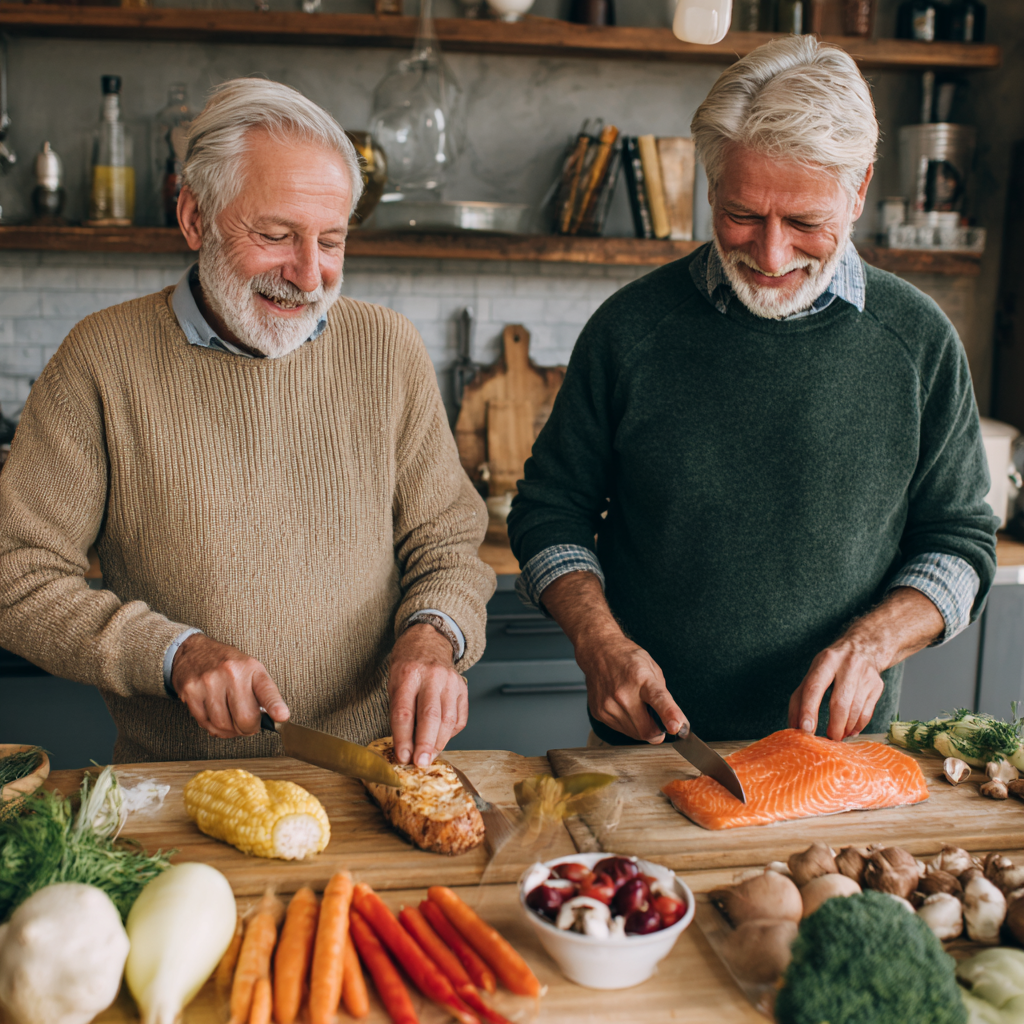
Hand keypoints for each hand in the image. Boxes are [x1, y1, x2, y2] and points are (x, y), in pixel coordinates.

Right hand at [171, 633, 288, 738]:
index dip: (275, 705)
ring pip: (223, 724)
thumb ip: (262, 694)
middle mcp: (231, 673)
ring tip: (230, 721)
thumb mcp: (250, 670)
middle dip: (247, 729)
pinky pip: (204, 723)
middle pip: (244, 718)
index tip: (282, 716)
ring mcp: (209, 681)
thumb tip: (274, 720)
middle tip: (247, 726)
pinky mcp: (191, 691)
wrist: (194, 651)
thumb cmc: (226, 665)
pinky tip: (215, 718)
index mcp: (251, 668)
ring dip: (229, 731)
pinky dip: (212, 727)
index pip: (266, 690)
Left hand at [389, 624, 466, 766]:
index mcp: (408, 675)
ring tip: (429, 756)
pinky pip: (460, 718)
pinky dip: (451, 733)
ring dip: (439, 743)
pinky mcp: (463, 688)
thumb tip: (405, 746)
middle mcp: (431, 677)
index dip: (403, 738)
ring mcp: (450, 681)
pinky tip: (441, 738)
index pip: (404, 712)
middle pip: (430, 716)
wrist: (429, 640)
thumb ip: (399, 712)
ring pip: (448, 720)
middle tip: (420, 763)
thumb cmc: (407, 665)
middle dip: (425, 744)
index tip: (402, 756)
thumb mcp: (393, 683)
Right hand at [577, 633, 687, 742]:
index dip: (669, 715)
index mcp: (642, 678)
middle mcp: (623, 693)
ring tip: (637, 707)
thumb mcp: (653, 670)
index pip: (658, 699)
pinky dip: (629, 724)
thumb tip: (673, 722)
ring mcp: (609, 705)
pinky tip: (625, 708)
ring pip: (635, 734)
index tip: (677, 727)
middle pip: (647, 729)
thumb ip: (663, 696)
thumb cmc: (627, 659)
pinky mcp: (599, 712)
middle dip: (657, 730)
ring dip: (642, 727)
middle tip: (658, 719)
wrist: (598, 652)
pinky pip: (621, 730)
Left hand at [788, 642, 884, 739]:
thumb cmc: (832, 666)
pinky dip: (857, 727)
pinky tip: (850, 730)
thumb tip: (794, 727)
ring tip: (837, 736)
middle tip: (826, 740)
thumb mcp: (813, 673)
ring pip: (854, 712)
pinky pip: (866, 713)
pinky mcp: (877, 685)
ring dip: (844, 729)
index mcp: (826, 661)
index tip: (805, 729)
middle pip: (839, 704)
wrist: (864, 647)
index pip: (814, 688)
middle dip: (832, 727)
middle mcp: (847, 666)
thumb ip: (800, 698)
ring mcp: (865, 675)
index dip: (809, 710)